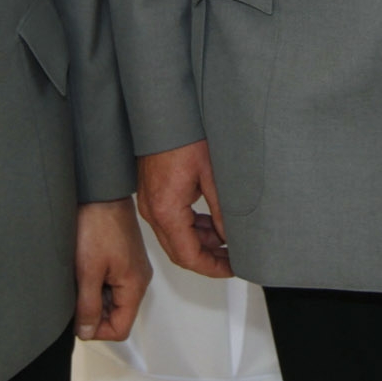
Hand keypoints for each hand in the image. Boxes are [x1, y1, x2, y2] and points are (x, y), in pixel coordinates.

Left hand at [75, 199, 150, 342]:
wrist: (101, 192)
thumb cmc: (98, 223)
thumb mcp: (88, 271)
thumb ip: (88, 306)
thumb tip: (87, 331)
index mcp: (135, 284)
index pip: (120, 328)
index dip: (97, 330)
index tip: (78, 318)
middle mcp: (138, 277)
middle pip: (117, 314)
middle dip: (93, 310)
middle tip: (76, 293)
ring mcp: (132, 267)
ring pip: (112, 298)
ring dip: (93, 294)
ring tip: (79, 275)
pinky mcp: (123, 257)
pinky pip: (110, 281)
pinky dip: (95, 281)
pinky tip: (84, 266)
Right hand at [137, 139, 232, 278]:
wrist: (163, 114)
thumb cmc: (183, 137)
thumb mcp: (212, 174)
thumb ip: (222, 210)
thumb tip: (232, 235)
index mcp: (166, 210)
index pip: (188, 256)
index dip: (212, 267)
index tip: (231, 268)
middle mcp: (153, 212)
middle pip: (179, 252)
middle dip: (207, 259)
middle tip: (232, 259)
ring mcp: (149, 204)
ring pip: (175, 238)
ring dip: (200, 243)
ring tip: (226, 241)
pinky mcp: (151, 196)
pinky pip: (171, 223)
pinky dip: (191, 228)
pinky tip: (211, 224)